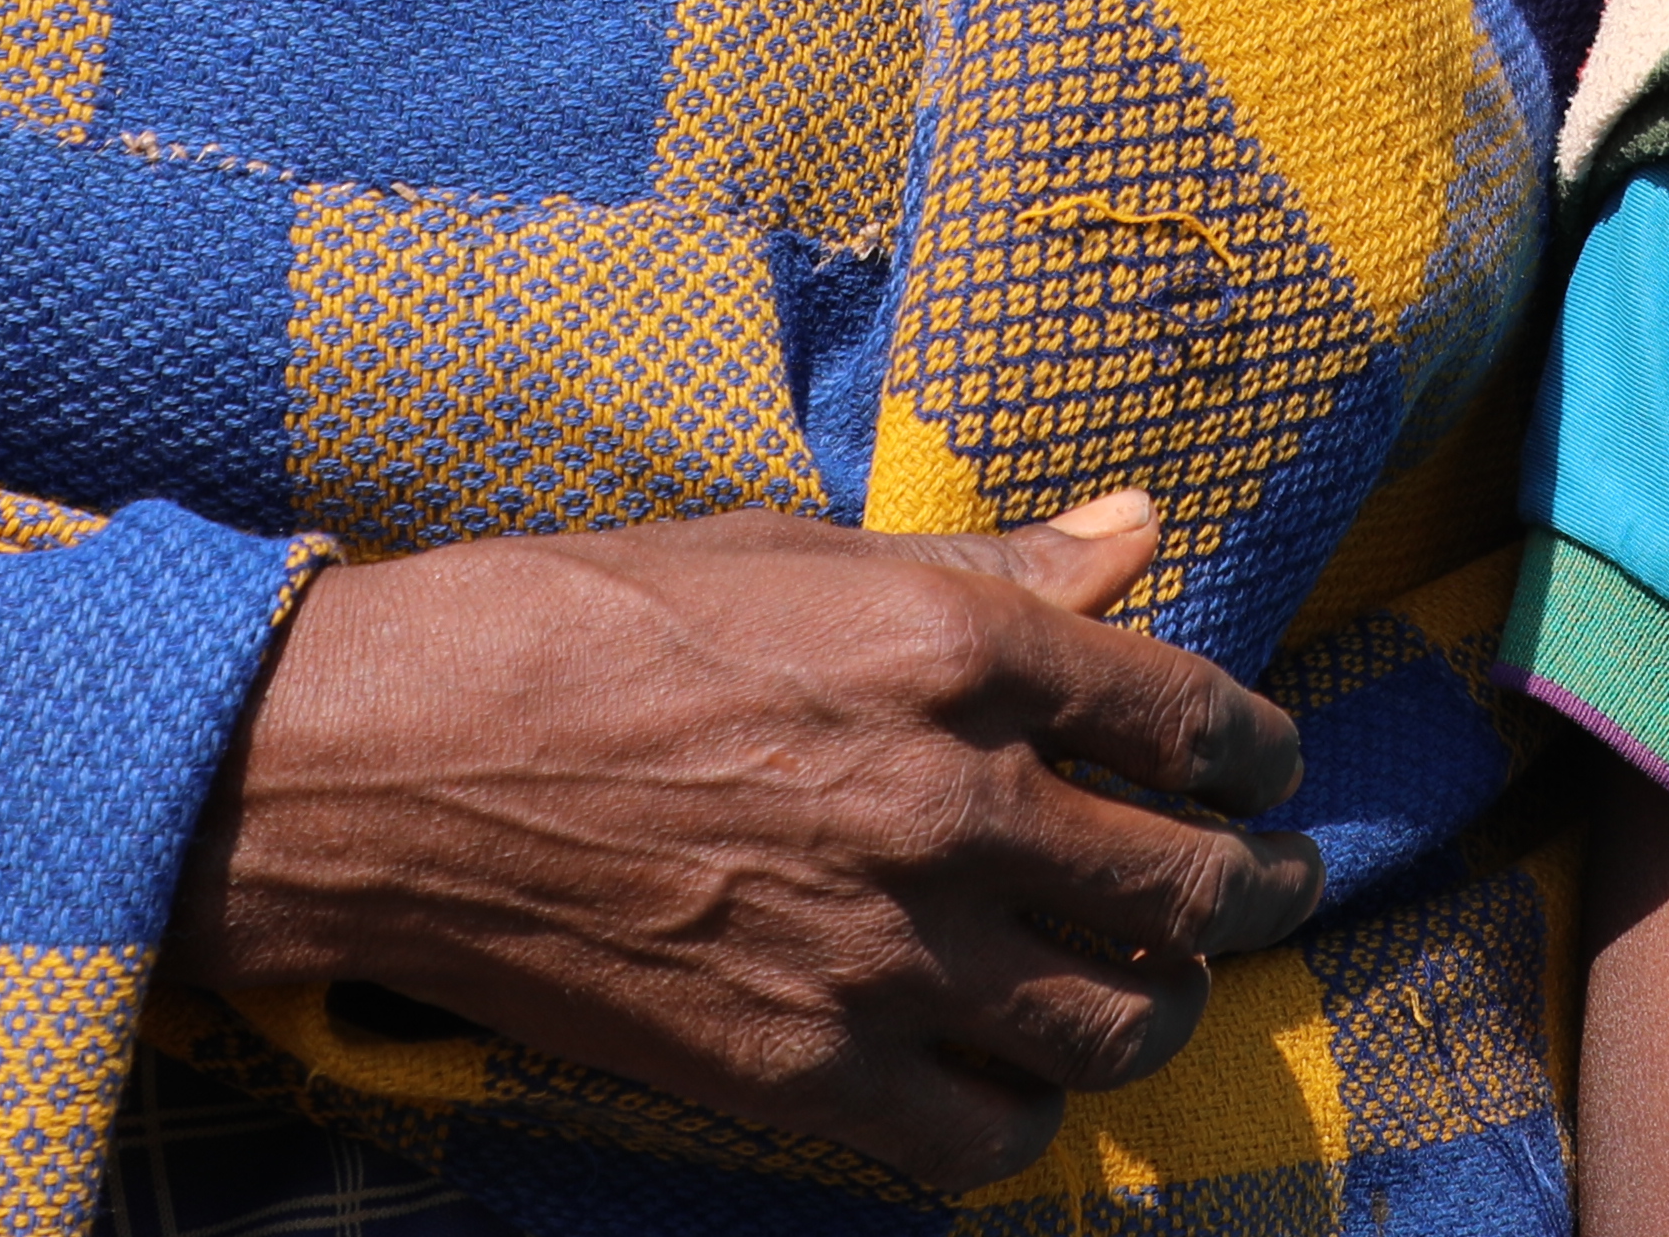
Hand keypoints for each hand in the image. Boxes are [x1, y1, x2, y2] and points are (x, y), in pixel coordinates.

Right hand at [171, 493, 1321, 1192]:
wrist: (398, 769)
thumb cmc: (587, 622)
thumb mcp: (797, 551)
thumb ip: (993, 564)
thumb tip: (1142, 532)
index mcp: (956, 651)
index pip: (1195, 717)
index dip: (1260, 754)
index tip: (1267, 771)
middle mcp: (951, 806)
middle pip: (1192, 883)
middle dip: (1257, 888)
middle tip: (1270, 888)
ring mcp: (886, 955)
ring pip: (1121, 1024)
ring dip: (1163, 1005)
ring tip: (1158, 984)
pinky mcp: (809, 1074)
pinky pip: (994, 1135)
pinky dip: (1030, 1112)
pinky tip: (1020, 1075)